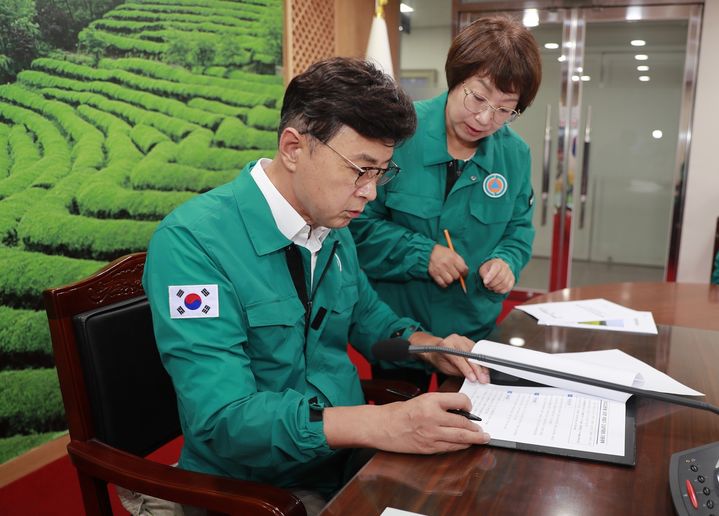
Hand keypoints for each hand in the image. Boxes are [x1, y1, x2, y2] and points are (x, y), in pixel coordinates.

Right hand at [374, 393, 489, 453]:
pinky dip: (461, 446)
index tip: (470, 408)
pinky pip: (450, 448)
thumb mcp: (420, 400)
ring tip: (482, 438)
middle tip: (483, 430)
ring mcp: (431, 434)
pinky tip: (466, 445)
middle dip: (476, 427)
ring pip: (461, 437)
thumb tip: (459, 411)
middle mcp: (433, 417)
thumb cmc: (399, 412)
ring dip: (474, 438)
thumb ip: (439, 404)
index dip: (469, 405)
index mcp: (430, 400)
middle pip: (464, 422)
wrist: (382, 426)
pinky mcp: (428, 447)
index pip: (460, 401)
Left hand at [409, 332, 488, 382]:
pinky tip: (485, 370)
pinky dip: (482, 362)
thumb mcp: (446, 368)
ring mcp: (463, 339)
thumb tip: (472, 378)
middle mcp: (455, 339)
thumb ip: (459, 372)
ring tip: (486, 377)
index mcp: (446, 345)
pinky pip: (478, 352)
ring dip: (482, 366)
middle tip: (483, 380)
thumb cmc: (440, 359)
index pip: (459, 359)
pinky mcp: (470, 341)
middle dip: (478, 369)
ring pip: (476, 353)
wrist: (436, 349)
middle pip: (470, 355)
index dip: (467, 370)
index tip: (474, 379)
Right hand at [428, 244, 467, 287]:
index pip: (463, 269)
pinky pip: (442, 283)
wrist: (429, 252)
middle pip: (456, 276)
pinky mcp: (434, 274)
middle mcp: (446, 264)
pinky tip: (444, 280)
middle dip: (456, 275)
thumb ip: (460, 261)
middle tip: (453, 273)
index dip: (464, 273)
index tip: (463, 274)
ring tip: (448, 276)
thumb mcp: (453, 253)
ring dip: (450, 280)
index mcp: (453, 257)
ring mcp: (440, 269)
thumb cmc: (443, 253)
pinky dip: (444, 284)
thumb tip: (465, 271)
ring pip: (450, 281)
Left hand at [478, 258, 513, 293]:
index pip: (495, 269)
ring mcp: (510, 273)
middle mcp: (506, 267)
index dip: (490, 277)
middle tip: (487, 285)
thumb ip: (484, 275)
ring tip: (490, 287)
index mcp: (497, 263)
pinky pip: (508, 288)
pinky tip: (496, 289)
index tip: (485, 282)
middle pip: (500, 277)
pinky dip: (501, 291)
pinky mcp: (512, 280)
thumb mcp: (483, 270)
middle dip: (492, 284)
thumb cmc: (488, 269)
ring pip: (504, 284)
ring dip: (496, 288)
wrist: (496, 268)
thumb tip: (487, 282)